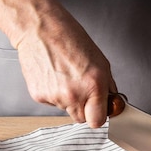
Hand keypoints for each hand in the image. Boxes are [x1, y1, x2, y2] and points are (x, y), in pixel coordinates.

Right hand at [0, 0, 115, 126]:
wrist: (40, 30)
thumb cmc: (69, 39)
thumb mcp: (100, 61)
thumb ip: (107, 86)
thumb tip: (111, 101)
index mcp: (93, 85)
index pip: (97, 121)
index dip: (98, 115)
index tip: (97, 110)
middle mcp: (74, 94)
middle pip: (81, 119)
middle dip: (83, 108)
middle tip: (80, 89)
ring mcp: (55, 97)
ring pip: (65, 109)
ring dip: (67, 98)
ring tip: (64, 75)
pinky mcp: (39, 96)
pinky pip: (51, 103)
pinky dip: (53, 93)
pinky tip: (53, 76)